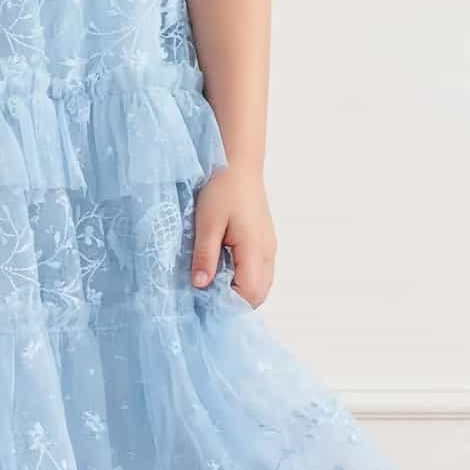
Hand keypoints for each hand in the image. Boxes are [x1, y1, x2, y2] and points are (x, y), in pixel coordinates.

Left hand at [190, 165, 275, 307]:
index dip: (230, 305)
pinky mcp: (264, 241)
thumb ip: (204, 256)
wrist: (239, 163)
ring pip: (261, 284)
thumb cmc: (223, 188)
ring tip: (214, 285)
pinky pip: (260, 271)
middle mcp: (267, 252)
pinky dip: (245, 278)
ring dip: (241, 290)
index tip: (206, 304)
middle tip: (208, 298)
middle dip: (235, 302)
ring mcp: (269, 247)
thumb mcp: (206, 223)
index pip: (250, 294)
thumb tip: (200, 285)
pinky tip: (224, 270)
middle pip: (259, 294)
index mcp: (254, 250)